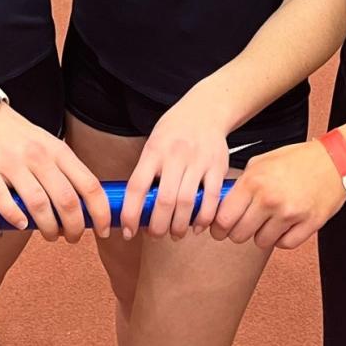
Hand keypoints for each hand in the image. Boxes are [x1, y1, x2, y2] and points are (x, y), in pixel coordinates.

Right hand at [0, 107, 109, 241]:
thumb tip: (88, 206)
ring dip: (48, 228)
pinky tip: (22, 226)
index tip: (103, 229)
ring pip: (38, 205)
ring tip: (49, 235)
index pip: (89, 185)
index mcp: (57, 150)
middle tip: (73, 238)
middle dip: (74, 228)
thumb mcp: (49, 145)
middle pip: (66, 200)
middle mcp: (37, 155)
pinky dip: (16, 220)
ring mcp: (11, 163)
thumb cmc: (20, 137)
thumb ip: (67, 170)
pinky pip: (4, 203)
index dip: (100, 212)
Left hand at [121, 91, 230, 239]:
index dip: (131, 213)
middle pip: (164, 201)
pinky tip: (197, 227)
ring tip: (174, 234)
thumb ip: (146, 172)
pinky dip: (203, 218)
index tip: (128, 231)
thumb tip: (135, 208)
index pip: (137, 186)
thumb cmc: (174, 132)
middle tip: (155, 235)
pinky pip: (211, 199)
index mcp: (154, 151)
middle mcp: (175, 156)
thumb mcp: (153, 144)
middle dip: (158, 226)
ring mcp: (198, 161)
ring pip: (187, 203)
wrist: (205, 110)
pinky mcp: (217, 167)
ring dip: (179, 226)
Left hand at [210, 138, 345, 251]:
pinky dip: (282, 238)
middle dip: (238, 232)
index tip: (219, 229)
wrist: (334, 160)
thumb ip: (240, 184)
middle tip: (243, 225)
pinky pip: (284, 245)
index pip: (223, 218)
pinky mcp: (308, 225)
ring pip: (261, 242)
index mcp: (254, 182)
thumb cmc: (297, 159)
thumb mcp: (260, 162)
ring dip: (262, 234)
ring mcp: (290, 214)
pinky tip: (285, 224)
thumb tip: (221, 204)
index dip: (217, 227)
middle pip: (239, 235)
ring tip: (269, 220)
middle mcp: (269, 199)